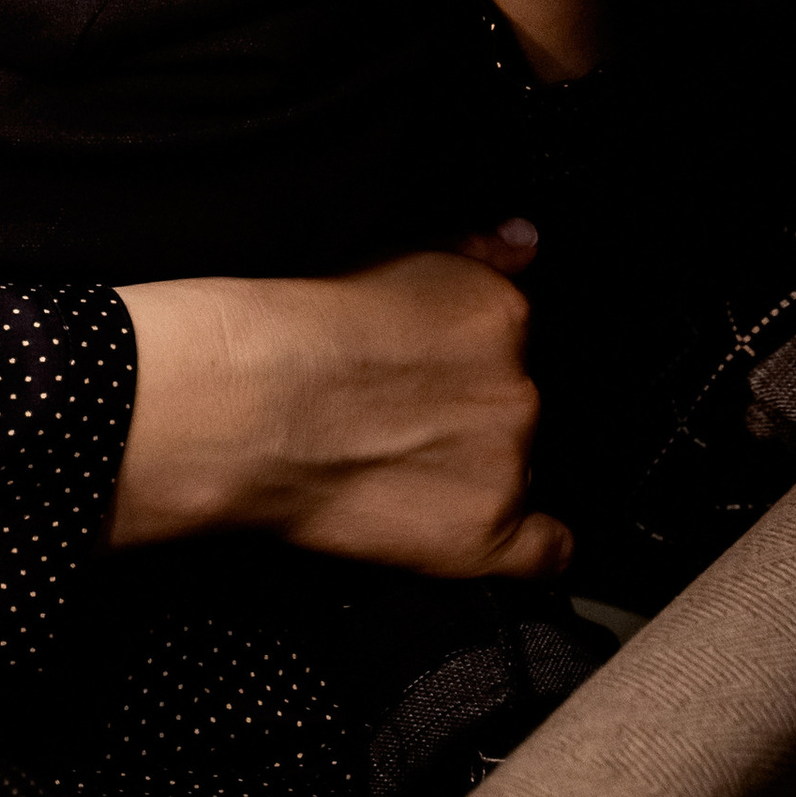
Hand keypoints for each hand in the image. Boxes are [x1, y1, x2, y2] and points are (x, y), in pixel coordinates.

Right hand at [111, 243, 568, 579]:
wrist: (250, 406)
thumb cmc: (294, 332)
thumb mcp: (392, 255)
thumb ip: (475, 251)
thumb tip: (524, 242)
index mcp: (500, 313)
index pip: (518, 343)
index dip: (470, 362)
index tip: (430, 373)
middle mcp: (518, 389)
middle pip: (515, 409)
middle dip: (470, 416)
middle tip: (401, 419)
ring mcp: (507, 466)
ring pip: (519, 472)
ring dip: (475, 471)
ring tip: (397, 464)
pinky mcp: (485, 535)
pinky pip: (545, 554)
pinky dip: (525, 549)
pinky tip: (482, 531)